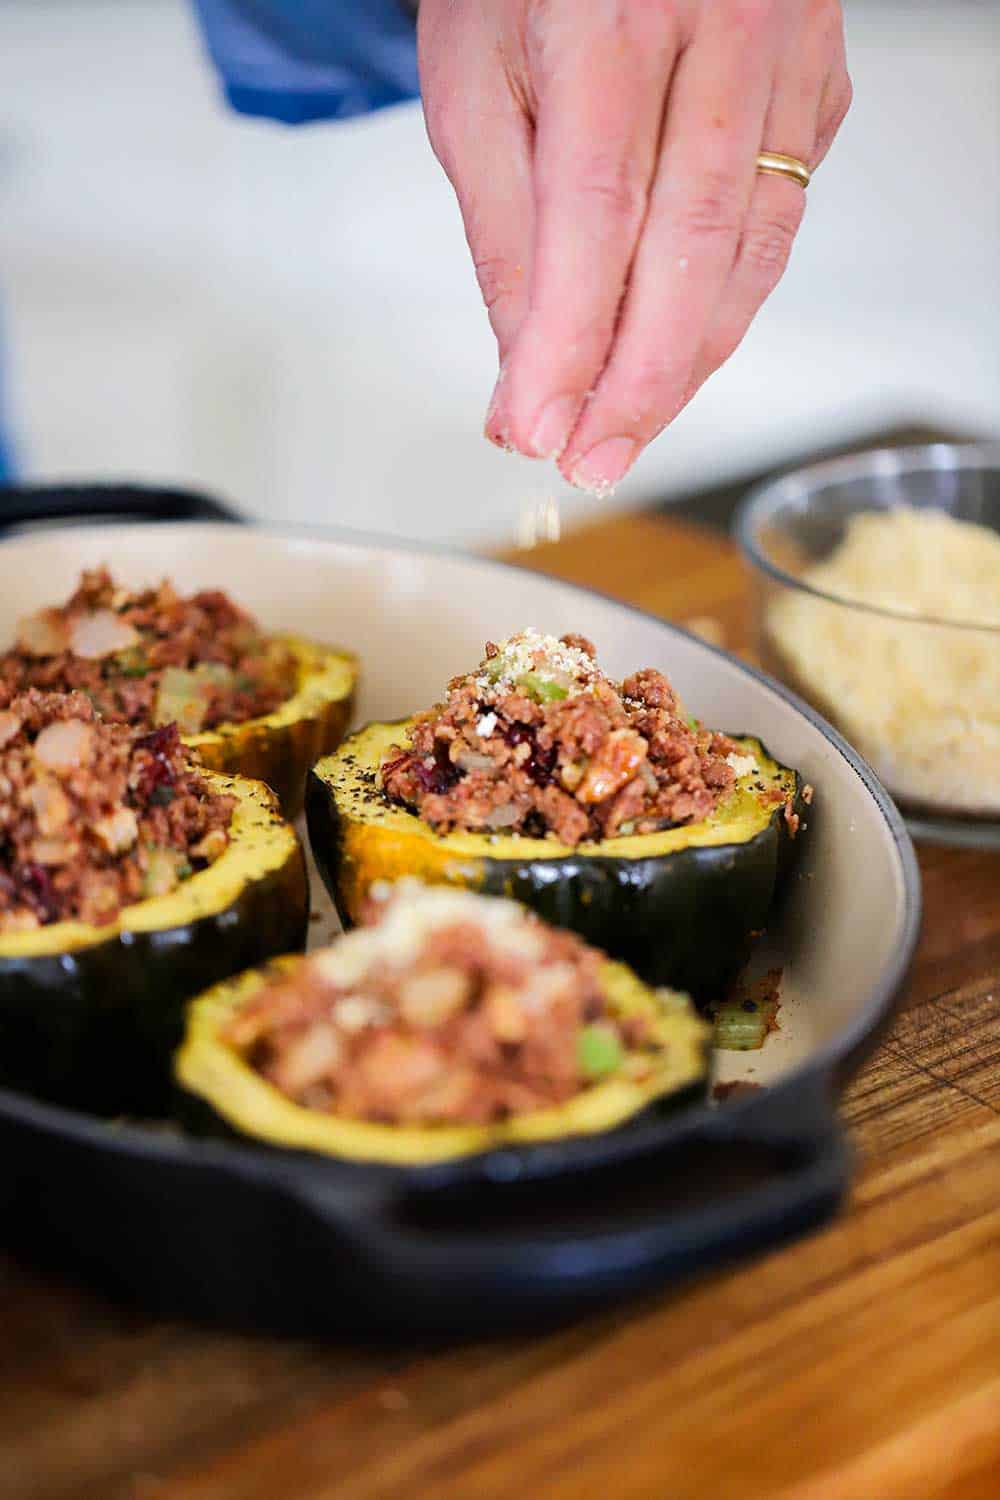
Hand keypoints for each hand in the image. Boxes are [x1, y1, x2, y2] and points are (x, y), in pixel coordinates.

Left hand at [418, 0, 850, 493]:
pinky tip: (684, 344)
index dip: (572, 337)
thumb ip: (504, 227)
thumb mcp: (474, 80)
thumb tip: (527, 366)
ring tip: (628, 425)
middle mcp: (724, 22)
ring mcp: (789, 50)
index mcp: (614, 11)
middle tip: (593, 458)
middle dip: (641, 378)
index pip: (598, 211)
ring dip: (692, 356)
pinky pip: (785, 214)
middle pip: (696, 243)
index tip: (538, 426)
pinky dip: (732, 296)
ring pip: (755, 245)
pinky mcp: (821, 82)